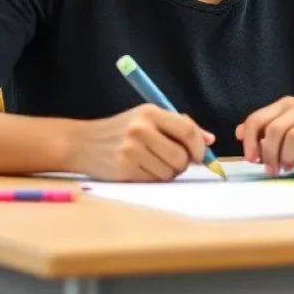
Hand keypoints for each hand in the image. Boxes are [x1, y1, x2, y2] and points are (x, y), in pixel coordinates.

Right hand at [72, 105, 212, 181]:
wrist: (83, 142)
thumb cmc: (121, 130)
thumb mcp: (147, 118)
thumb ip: (178, 126)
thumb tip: (210, 139)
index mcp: (150, 112)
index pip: (187, 130)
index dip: (199, 146)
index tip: (199, 155)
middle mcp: (141, 129)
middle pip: (181, 156)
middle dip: (183, 164)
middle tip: (173, 161)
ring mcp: (131, 150)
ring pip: (169, 172)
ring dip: (167, 173)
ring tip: (153, 163)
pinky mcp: (124, 169)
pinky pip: (154, 181)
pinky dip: (153, 179)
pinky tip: (141, 169)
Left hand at [235, 96, 293, 175]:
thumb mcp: (290, 126)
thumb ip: (266, 130)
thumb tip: (238, 133)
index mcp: (284, 106)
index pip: (257, 119)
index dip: (249, 140)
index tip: (251, 159)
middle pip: (273, 130)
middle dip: (269, 153)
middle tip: (271, 169)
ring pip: (292, 137)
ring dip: (286, 157)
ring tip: (288, 167)